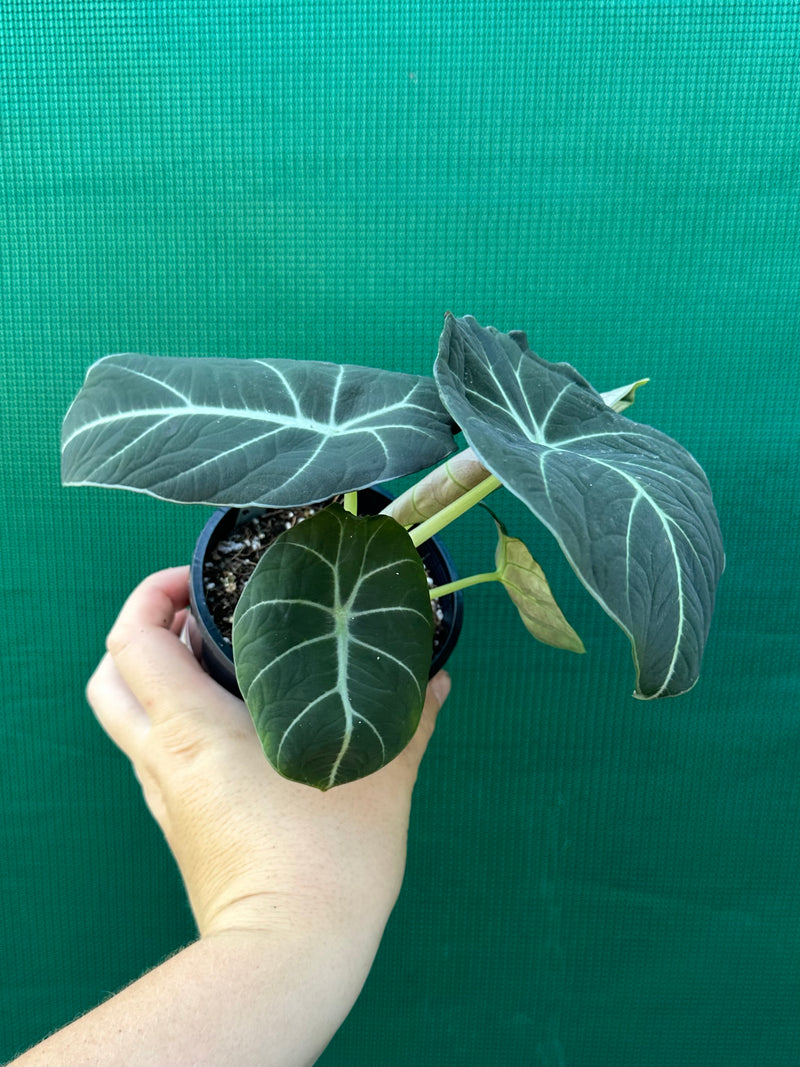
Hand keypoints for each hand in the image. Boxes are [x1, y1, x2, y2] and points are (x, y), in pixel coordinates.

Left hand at [87, 566, 449, 942]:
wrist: (289, 955)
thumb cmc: (329, 862)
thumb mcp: (381, 778)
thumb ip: (411, 719)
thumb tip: (439, 679)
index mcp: (195, 730)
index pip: (133, 641)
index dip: (150, 595)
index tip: (196, 580)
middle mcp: (166, 758)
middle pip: (110, 677)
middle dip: (142, 632)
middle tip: (200, 614)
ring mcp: (166, 795)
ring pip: (126, 717)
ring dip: (156, 676)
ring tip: (216, 657)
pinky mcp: (178, 824)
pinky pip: (155, 754)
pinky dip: (176, 721)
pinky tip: (237, 722)